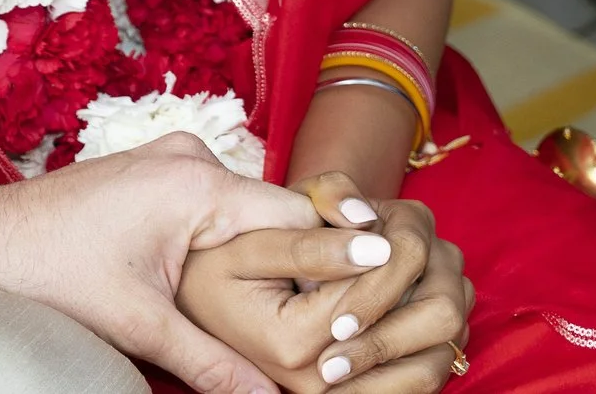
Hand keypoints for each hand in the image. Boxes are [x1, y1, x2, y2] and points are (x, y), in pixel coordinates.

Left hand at [0, 134, 322, 393]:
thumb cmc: (46, 269)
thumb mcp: (138, 325)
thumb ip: (213, 363)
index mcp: (195, 182)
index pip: (300, 218)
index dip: (340, 261)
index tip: (380, 293)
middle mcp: (191, 158)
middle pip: (279, 215)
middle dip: (309, 267)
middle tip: (349, 316)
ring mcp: (172, 161)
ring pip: (250, 213)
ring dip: (273, 258)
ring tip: (309, 309)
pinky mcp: (157, 176)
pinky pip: (220, 208)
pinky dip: (238, 245)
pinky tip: (251, 287)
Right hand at [171, 218, 398, 391]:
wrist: (187, 300)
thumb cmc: (210, 263)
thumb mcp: (251, 242)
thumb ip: (312, 244)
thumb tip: (381, 248)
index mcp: (292, 342)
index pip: (371, 290)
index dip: (385, 246)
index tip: (376, 220)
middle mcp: (312, 382)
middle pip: (393, 323)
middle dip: (400, 276)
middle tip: (387, 239)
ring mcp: (323, 393)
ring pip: (404, 353)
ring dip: (407, 307)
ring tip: (386, 269)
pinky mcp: (331, 393)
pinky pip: (393, 372)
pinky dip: (399, 333)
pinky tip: (383, 300)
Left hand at [294, 174, 471, 391]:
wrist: (305, 259)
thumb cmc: (301, 228)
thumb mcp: (302, 203)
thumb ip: (327, 196)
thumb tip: (361, 217)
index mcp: (413, 220)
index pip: (409, 254)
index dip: (374, 293)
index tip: (335, 327)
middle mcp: (442, 260)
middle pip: (441, 307)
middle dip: (385, 341)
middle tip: (329, 368)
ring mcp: (450, 301)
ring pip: (445, 345)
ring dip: (389, 372)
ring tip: (332, 386)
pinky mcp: (443, 339)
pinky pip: (433, 371)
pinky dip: (392, 387)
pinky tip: (348, 393)